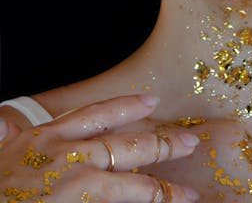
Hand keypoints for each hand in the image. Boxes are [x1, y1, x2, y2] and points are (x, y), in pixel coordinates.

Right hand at [0, 94, 199, 201]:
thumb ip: (9, 136)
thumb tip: (5, 123)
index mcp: (48, 136)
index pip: (96, 114)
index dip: (127, 106)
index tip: (153, 101)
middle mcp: (68, 156)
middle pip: (126, 146)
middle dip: (162, 144)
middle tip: (190, 143)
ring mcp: (76, 186)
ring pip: (131, 184)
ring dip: (163, 190)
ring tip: (189, 194)